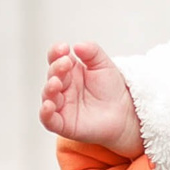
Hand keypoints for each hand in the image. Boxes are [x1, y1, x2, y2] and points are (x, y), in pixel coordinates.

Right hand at [39, 42, 142, 156]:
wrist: (125, 112)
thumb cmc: (111, 89)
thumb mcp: (104, 65)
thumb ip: (92, 52)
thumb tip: (77, 45)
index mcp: (70, 71)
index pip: (56, 58)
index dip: (56, 52)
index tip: (64, 48)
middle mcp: (63, 87)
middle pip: (52, 75)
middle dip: (56, 69)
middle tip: (66, 64)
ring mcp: (62, 105)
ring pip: (48, 96)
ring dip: (49, 88)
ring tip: (56, 83)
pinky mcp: (64, 124)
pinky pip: (49, 120)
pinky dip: (45, 113)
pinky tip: (48, 106)